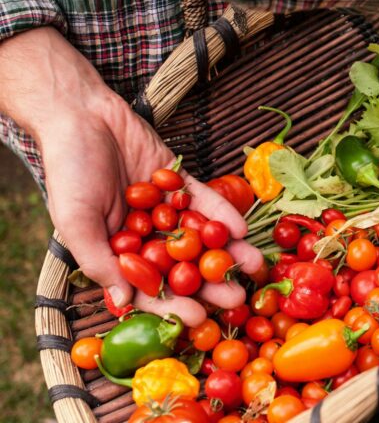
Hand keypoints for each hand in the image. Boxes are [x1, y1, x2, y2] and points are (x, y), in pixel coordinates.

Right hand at [0, 28, 261, 325]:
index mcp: (120, 252)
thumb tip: (124, 300)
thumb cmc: (69, 171)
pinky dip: (222, 213)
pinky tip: (241, 227)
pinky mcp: (180, 182)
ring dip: (227, 251)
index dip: (173, 305)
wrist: (83, 117)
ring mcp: (166, 208)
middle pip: (183, 266)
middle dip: (210, 283)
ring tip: (252, 265)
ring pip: (200, 235)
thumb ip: (98, 259)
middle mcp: (147, 234)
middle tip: (236, 297)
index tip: (198, 319)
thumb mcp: (74, 220)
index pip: (149, 287)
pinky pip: (204, 200)